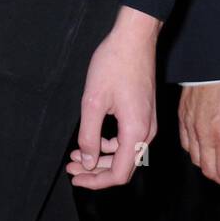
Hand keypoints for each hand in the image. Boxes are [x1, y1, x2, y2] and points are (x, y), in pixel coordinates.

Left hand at [66, 6, 159, 188]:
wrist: (134, 38)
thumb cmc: (114, 64)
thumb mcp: (93, 101)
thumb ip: (89, 135)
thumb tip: (86, 161)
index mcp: (136, 132)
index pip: (119, 173)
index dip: (96, 181)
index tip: (75, 177)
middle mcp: (147, 132)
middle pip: (123, 166)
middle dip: (95, 171)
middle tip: (71, 167)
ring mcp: (148, 123)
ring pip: (125, 153)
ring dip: (100, 157)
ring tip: (76, 154)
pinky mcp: (144, 114)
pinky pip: (128, 139)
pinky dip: (109, 144)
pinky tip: (93, 137)